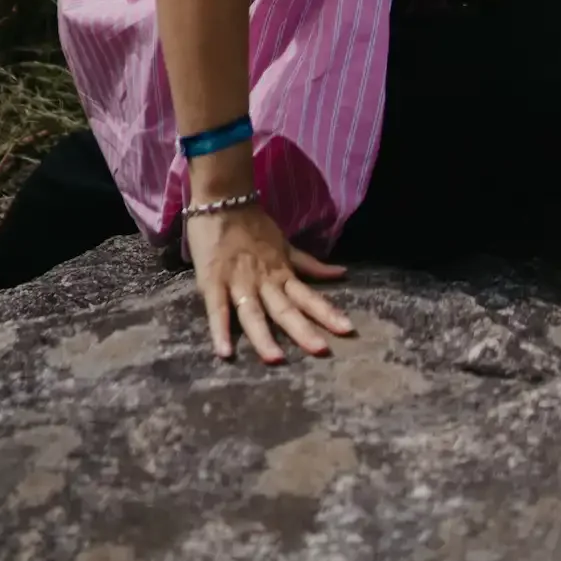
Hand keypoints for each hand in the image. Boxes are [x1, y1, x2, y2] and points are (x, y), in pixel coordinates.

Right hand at [184, 198, 353, 362]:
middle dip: (303, 330)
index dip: (327, 313)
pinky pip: (217, 309)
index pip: (308, 297)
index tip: (347, 330)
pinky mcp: (213, 282)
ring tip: (275, 360)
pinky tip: (224, 352)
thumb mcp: (286, 246)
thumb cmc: (254, 227)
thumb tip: (342, 273)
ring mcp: (238, 282)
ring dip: (264, 337)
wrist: (223, 200)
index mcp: (281, 273)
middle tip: (322, 351)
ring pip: (254, 313)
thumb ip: (310, 265)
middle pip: (285, 309)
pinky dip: (220, 330)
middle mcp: (264, 281)